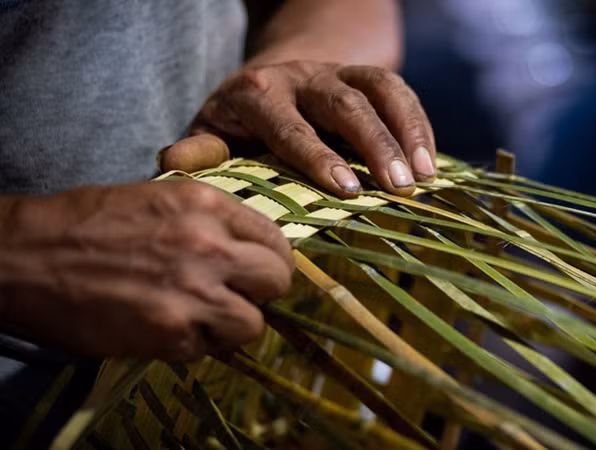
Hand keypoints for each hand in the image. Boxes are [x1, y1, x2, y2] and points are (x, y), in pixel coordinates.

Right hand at [0, 181, 292, 361]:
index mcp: (207, 204)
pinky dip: (193, 344)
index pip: (276, 241)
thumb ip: (212, 221)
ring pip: (253, 324)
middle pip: (277, 281)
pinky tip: (166, 328)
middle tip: (237, 296)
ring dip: (232, 325)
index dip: (268, 261)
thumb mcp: (161, 198)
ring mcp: (192, 290)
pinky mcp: (170, 332)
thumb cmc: (89, 222)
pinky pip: (209, 348)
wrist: (26, 256)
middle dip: (261, 293)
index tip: (255, 272)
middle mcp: (208, 244)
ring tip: (203, 318)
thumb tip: (251, 251)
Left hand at [160, 61, 436, 196]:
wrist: (273, 83)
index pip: (288, 124)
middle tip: (396, 186)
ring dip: (405, 131)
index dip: (317, 156)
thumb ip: (201, 149)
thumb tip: (173, 161)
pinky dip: (419, 124)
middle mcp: (300, 77)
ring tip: (423, 176)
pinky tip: (431, 162)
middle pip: (342, 102)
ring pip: (379, 89)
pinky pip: (400, 90)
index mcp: (256, 94)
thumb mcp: (215, 134)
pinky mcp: (366, 76)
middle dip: (373, 143)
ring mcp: (338, 72)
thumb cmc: (241, 127)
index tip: (346, 190)